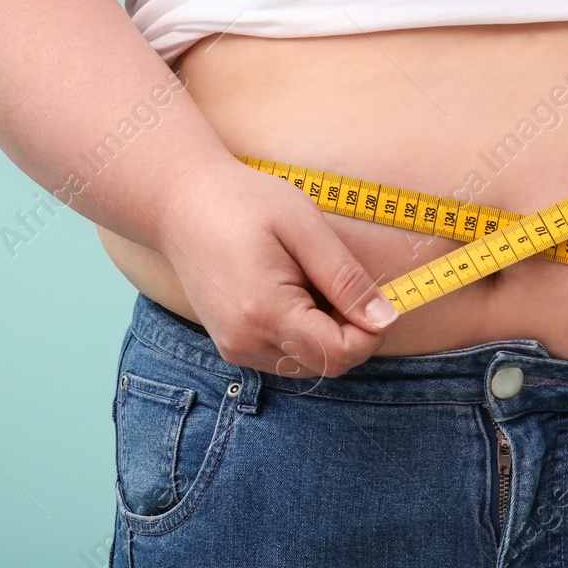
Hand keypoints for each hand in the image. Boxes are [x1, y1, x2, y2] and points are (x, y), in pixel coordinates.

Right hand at [154, 160, 397, 377]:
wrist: (181, 202)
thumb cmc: (243, 202)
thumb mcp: (304, 227)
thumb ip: (346, 279)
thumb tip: (386, 319)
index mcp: (266, 314)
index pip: (340, 355)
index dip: (372, 332)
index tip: (380, 296)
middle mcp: (247, 342)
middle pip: (327, 365)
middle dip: (352, 331)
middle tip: (343, 279)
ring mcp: (236, 347)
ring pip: (309, 364)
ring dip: (329, 332)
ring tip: (313, 280)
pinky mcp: (232, 343)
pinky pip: (286, 355)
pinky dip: (305, 332)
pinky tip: (296, 291)